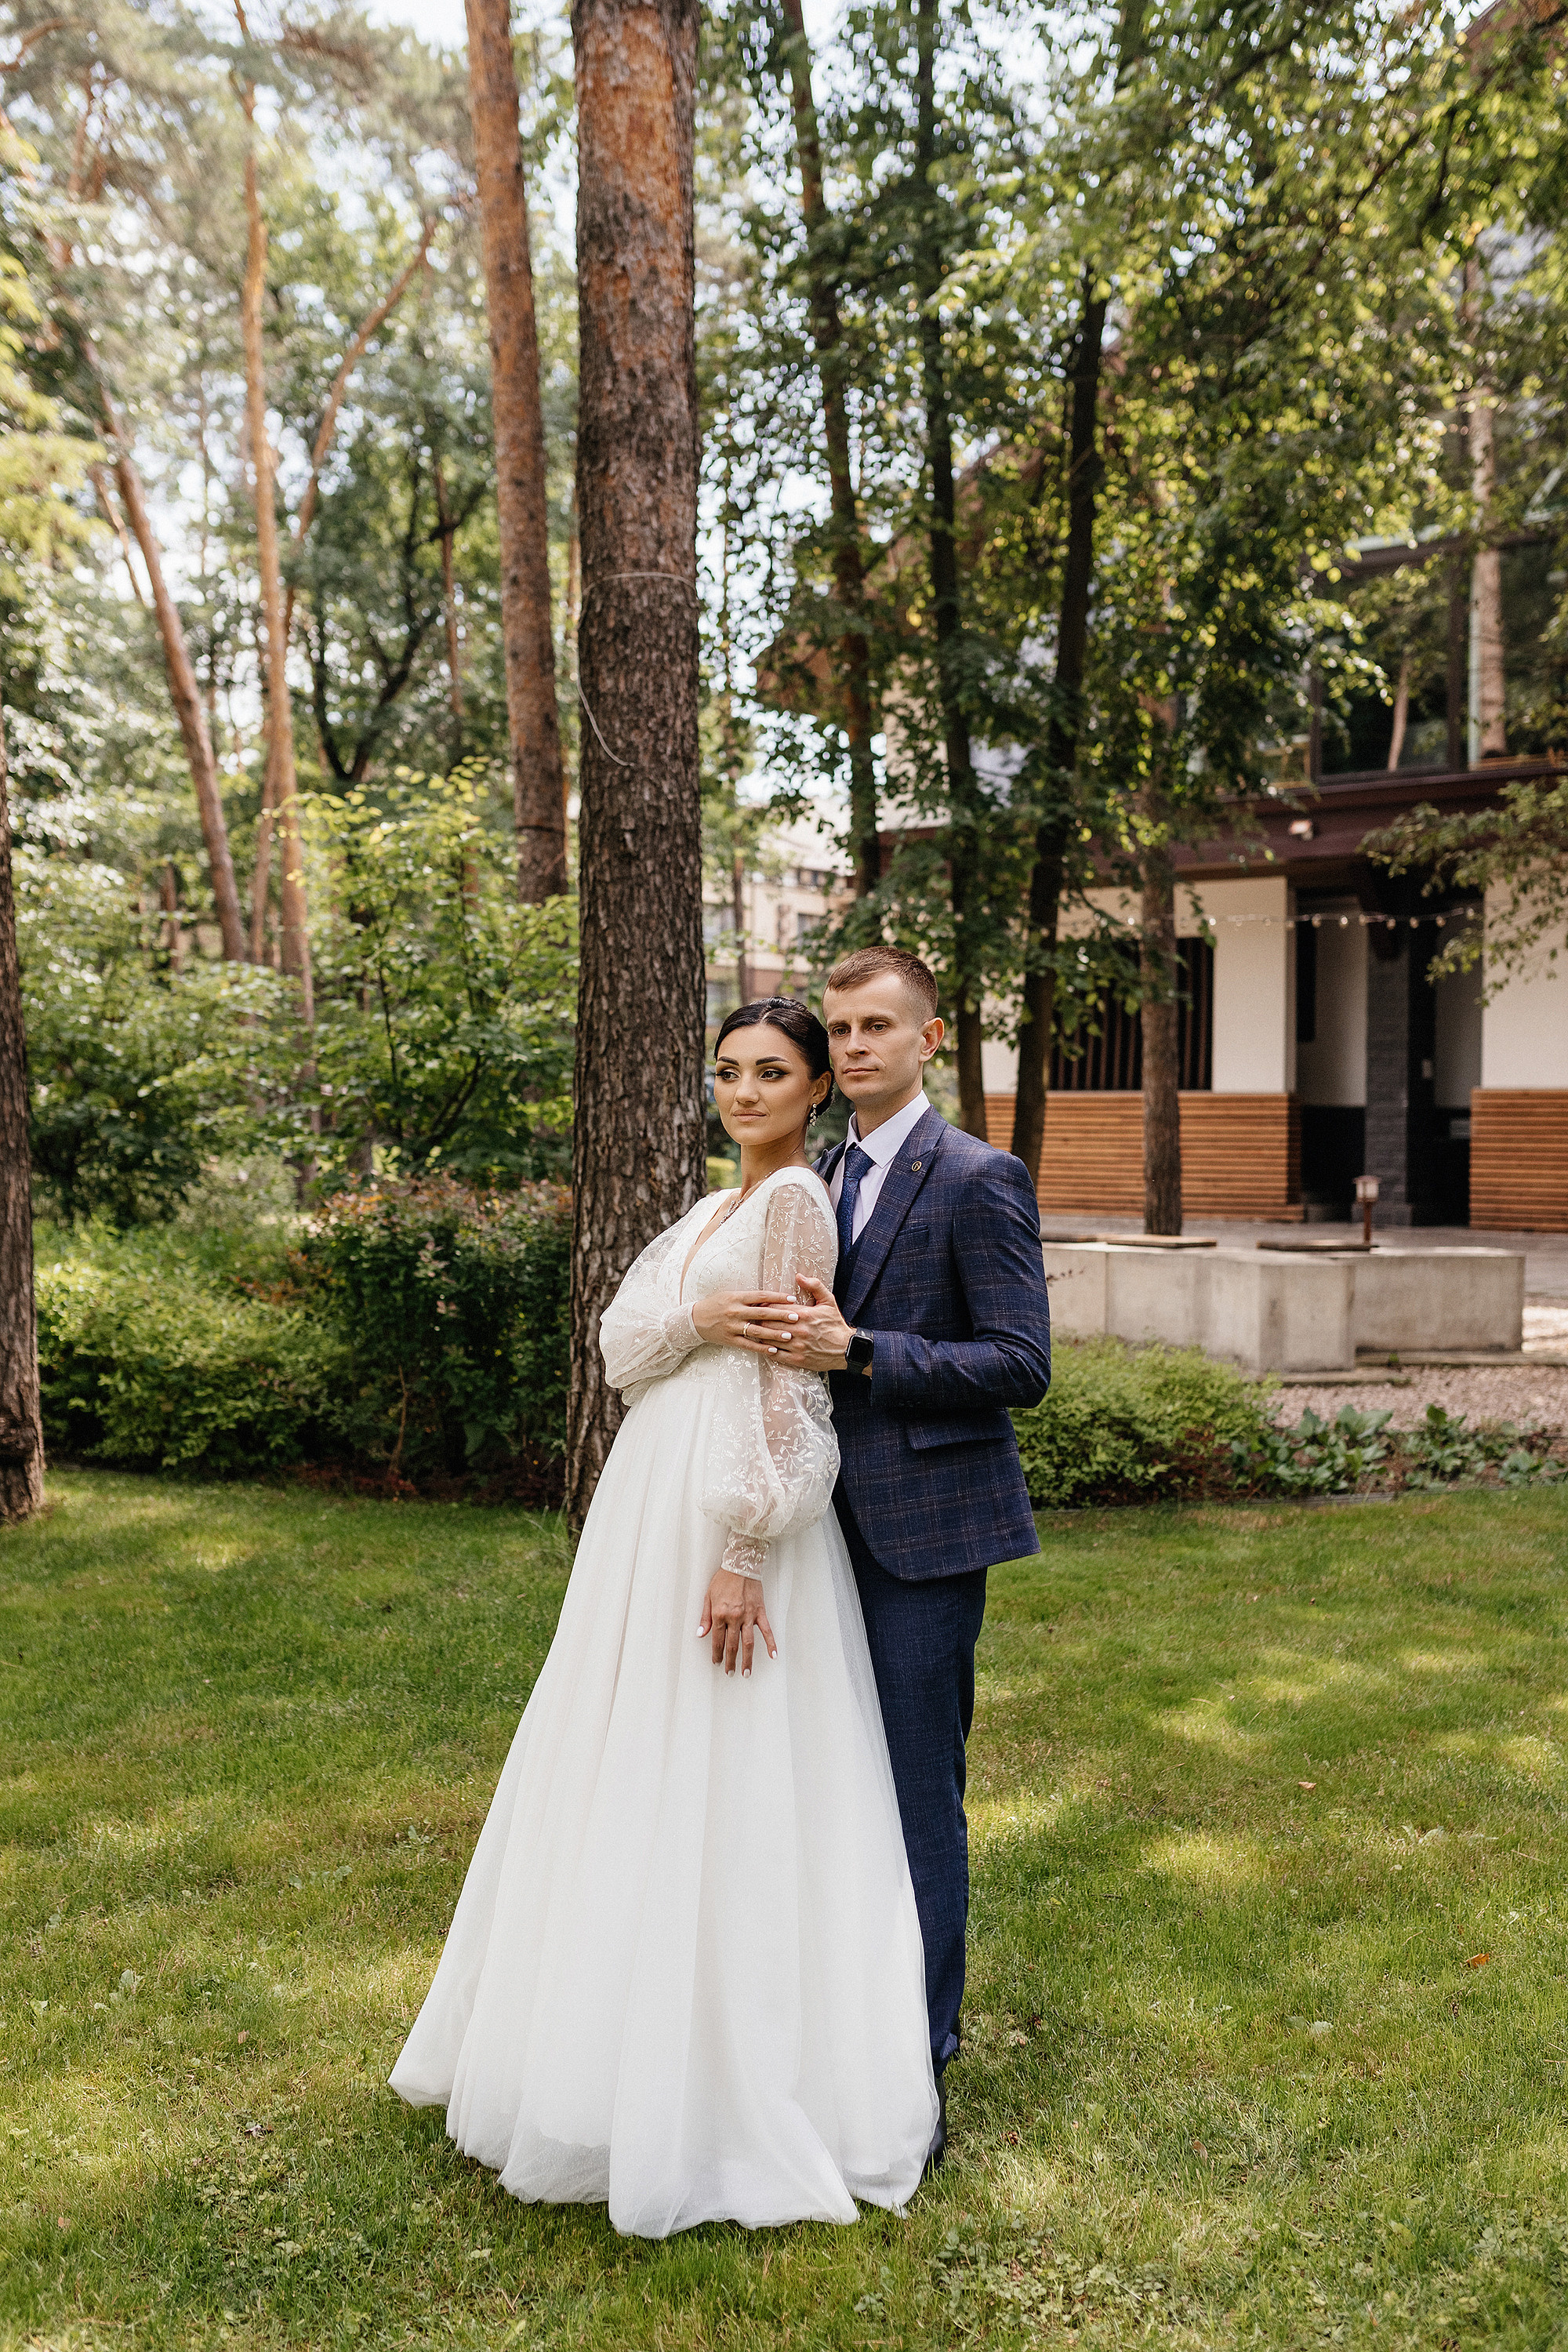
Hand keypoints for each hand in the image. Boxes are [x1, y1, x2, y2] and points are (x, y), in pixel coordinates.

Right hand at [690, 1290, 798, 1353]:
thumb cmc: (716, 1304)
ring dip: (774, 1334)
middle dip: (781, 1315)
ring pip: (757, 1331)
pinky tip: (774, 1350)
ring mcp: (733, 1327)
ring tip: (789, 1335)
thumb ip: (749, 1298)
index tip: (792, 1299)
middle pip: (762, 1313)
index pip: (761, 1296)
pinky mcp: (730, 1339)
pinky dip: (761, 1348)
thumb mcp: (731, 1295)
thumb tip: (771, 1299)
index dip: (777, 1297)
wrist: (695, 1319)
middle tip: (796, 1317)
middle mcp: (736, 1311)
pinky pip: (748, 1345)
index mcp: (737, 1298)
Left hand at [698, 1568, 776, 1674]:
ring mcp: (748, 1616)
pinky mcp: (760, 1612)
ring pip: (748, 1643)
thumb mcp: (708, 1596)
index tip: (716, 1662)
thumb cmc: (723, 1579)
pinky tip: (774, 1655)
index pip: (717, 1640)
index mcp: (719, 1614)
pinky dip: (771, 1643)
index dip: (716, 1653)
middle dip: (730, 1661)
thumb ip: (705, 1617)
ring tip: (746, 1672)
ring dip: (747, 1659)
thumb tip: (700, 1634)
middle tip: (729, 1673)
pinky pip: (766, 1630)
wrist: (741, 1564)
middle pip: (732, 1645)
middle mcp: (734, 1618)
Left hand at [744, 1275, 858, 1372]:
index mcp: (804, 1314)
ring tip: (755, 1330)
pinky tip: (764, 1345)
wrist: (846, 1349)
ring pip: (769, 1339)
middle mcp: (799, 1330)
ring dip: (761, 1334)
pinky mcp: (797, 1360)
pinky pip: (775, 1355)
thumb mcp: (828, 1301)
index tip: (759, 1304)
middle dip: (760, 1319)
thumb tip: (799, 1276)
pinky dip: (767, 1349)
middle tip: (753, 1316)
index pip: (775, 1307)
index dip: (764, 1304)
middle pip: (769, 1323)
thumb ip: (814, 1286)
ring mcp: (797, 1347)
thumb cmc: (835, 1324)